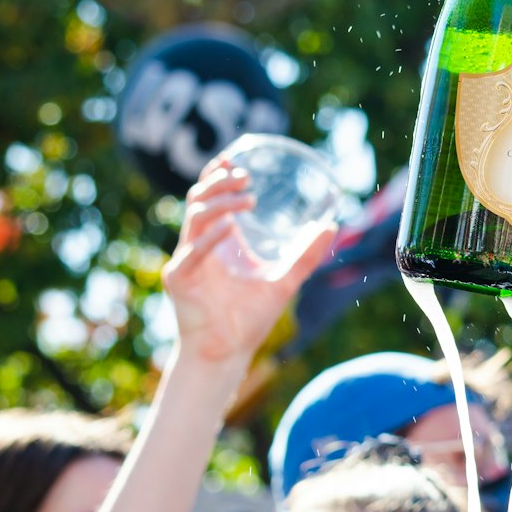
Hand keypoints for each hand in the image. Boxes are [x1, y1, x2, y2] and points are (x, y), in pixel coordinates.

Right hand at [163, 158, 335, 368]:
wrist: (227, 354)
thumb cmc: (249, 320)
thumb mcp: (284, 280)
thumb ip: (305, 255)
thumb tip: (331, 226)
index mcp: (218, 242)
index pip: (211, 198)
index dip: (217, 175)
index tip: (233, 158)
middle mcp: (198, 245)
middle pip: (199, 200)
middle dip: (219, 183)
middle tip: (245, 176)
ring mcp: (186, 260)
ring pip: (195, 218)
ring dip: (220, 204)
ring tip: (247, 199)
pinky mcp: (179, 279)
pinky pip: (192, 252)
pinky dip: (210, 238)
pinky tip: (230, 227)